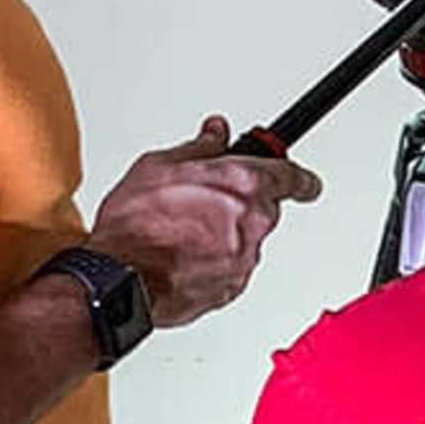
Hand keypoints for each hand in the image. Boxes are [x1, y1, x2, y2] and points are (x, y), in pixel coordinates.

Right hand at [89, 118, 320, 331]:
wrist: (119, 279)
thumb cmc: (135, 226)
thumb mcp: (159, 165)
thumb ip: (199, 147)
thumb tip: (215, 134)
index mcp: (244, 184)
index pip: (292, 176)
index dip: (300, 178)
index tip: (305, 181)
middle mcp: (253, 222)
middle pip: (264, 209)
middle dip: (240, 206)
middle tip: (203, 203)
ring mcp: (244, 259)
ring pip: (245, 241)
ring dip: (224, 236)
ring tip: (180, 234)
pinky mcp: (231, 289)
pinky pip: (230, 269)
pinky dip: (213, 263)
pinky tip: (181, 256)